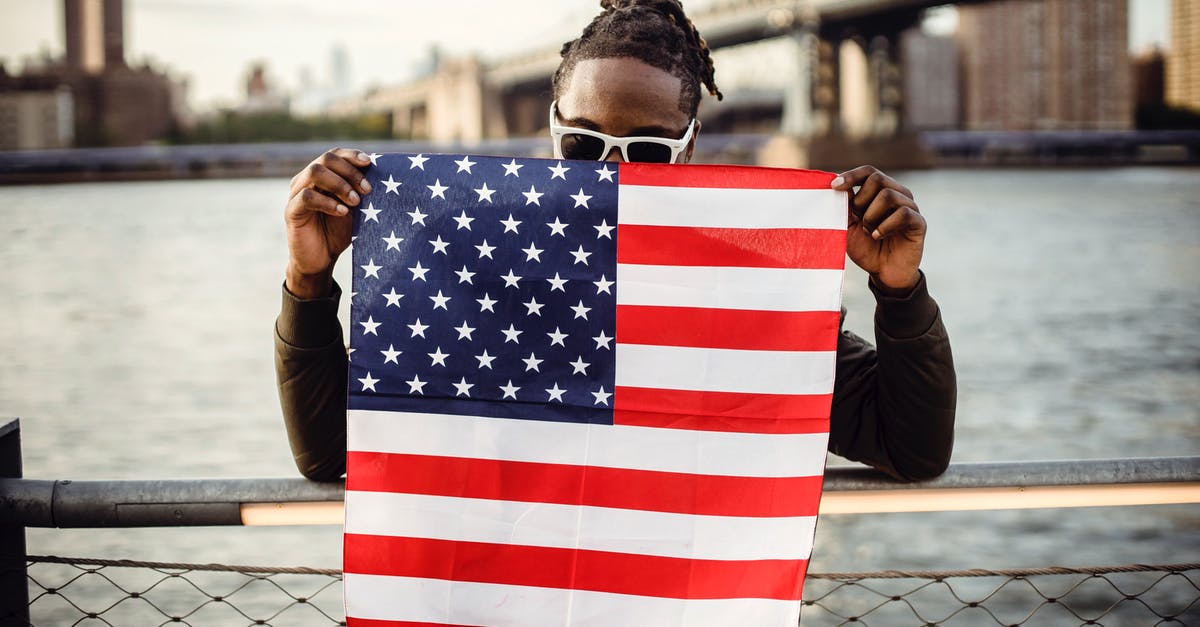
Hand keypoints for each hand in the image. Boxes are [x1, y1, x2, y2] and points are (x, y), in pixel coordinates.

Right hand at [284, 148, 372, 298]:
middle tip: (367, 190)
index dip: (352, 155)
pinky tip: (342, 212)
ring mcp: (296, 193)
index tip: (370, 163)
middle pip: (326, 159)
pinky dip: (328, 202)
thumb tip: (381, 173)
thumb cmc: (339, 231)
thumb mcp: (354, 208)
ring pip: (315, 172)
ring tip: (356, 201)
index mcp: (322, 176)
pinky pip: (307, 197)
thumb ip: (360, 190)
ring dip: (340, 184)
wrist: (321, 259)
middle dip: (350, 171)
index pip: (334, 154)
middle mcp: (306, 180)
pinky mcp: (291, 211)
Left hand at [832, 165, 924, 294]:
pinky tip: (877, 236)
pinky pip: (902, 214)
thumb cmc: (866, 248)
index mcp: (880, 192)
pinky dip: (884, 226)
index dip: (851, 176)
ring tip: (868, 231)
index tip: (834, 186)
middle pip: (877, 179)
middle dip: (861, 201)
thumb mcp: (848, 226)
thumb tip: (837, 185)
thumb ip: (845, 206)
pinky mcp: (919, 223)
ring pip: (888, 195)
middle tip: (858, 220)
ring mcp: (910, 207)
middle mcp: (897, 194)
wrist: (883, 273)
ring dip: (871, 215)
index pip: (869, 172)